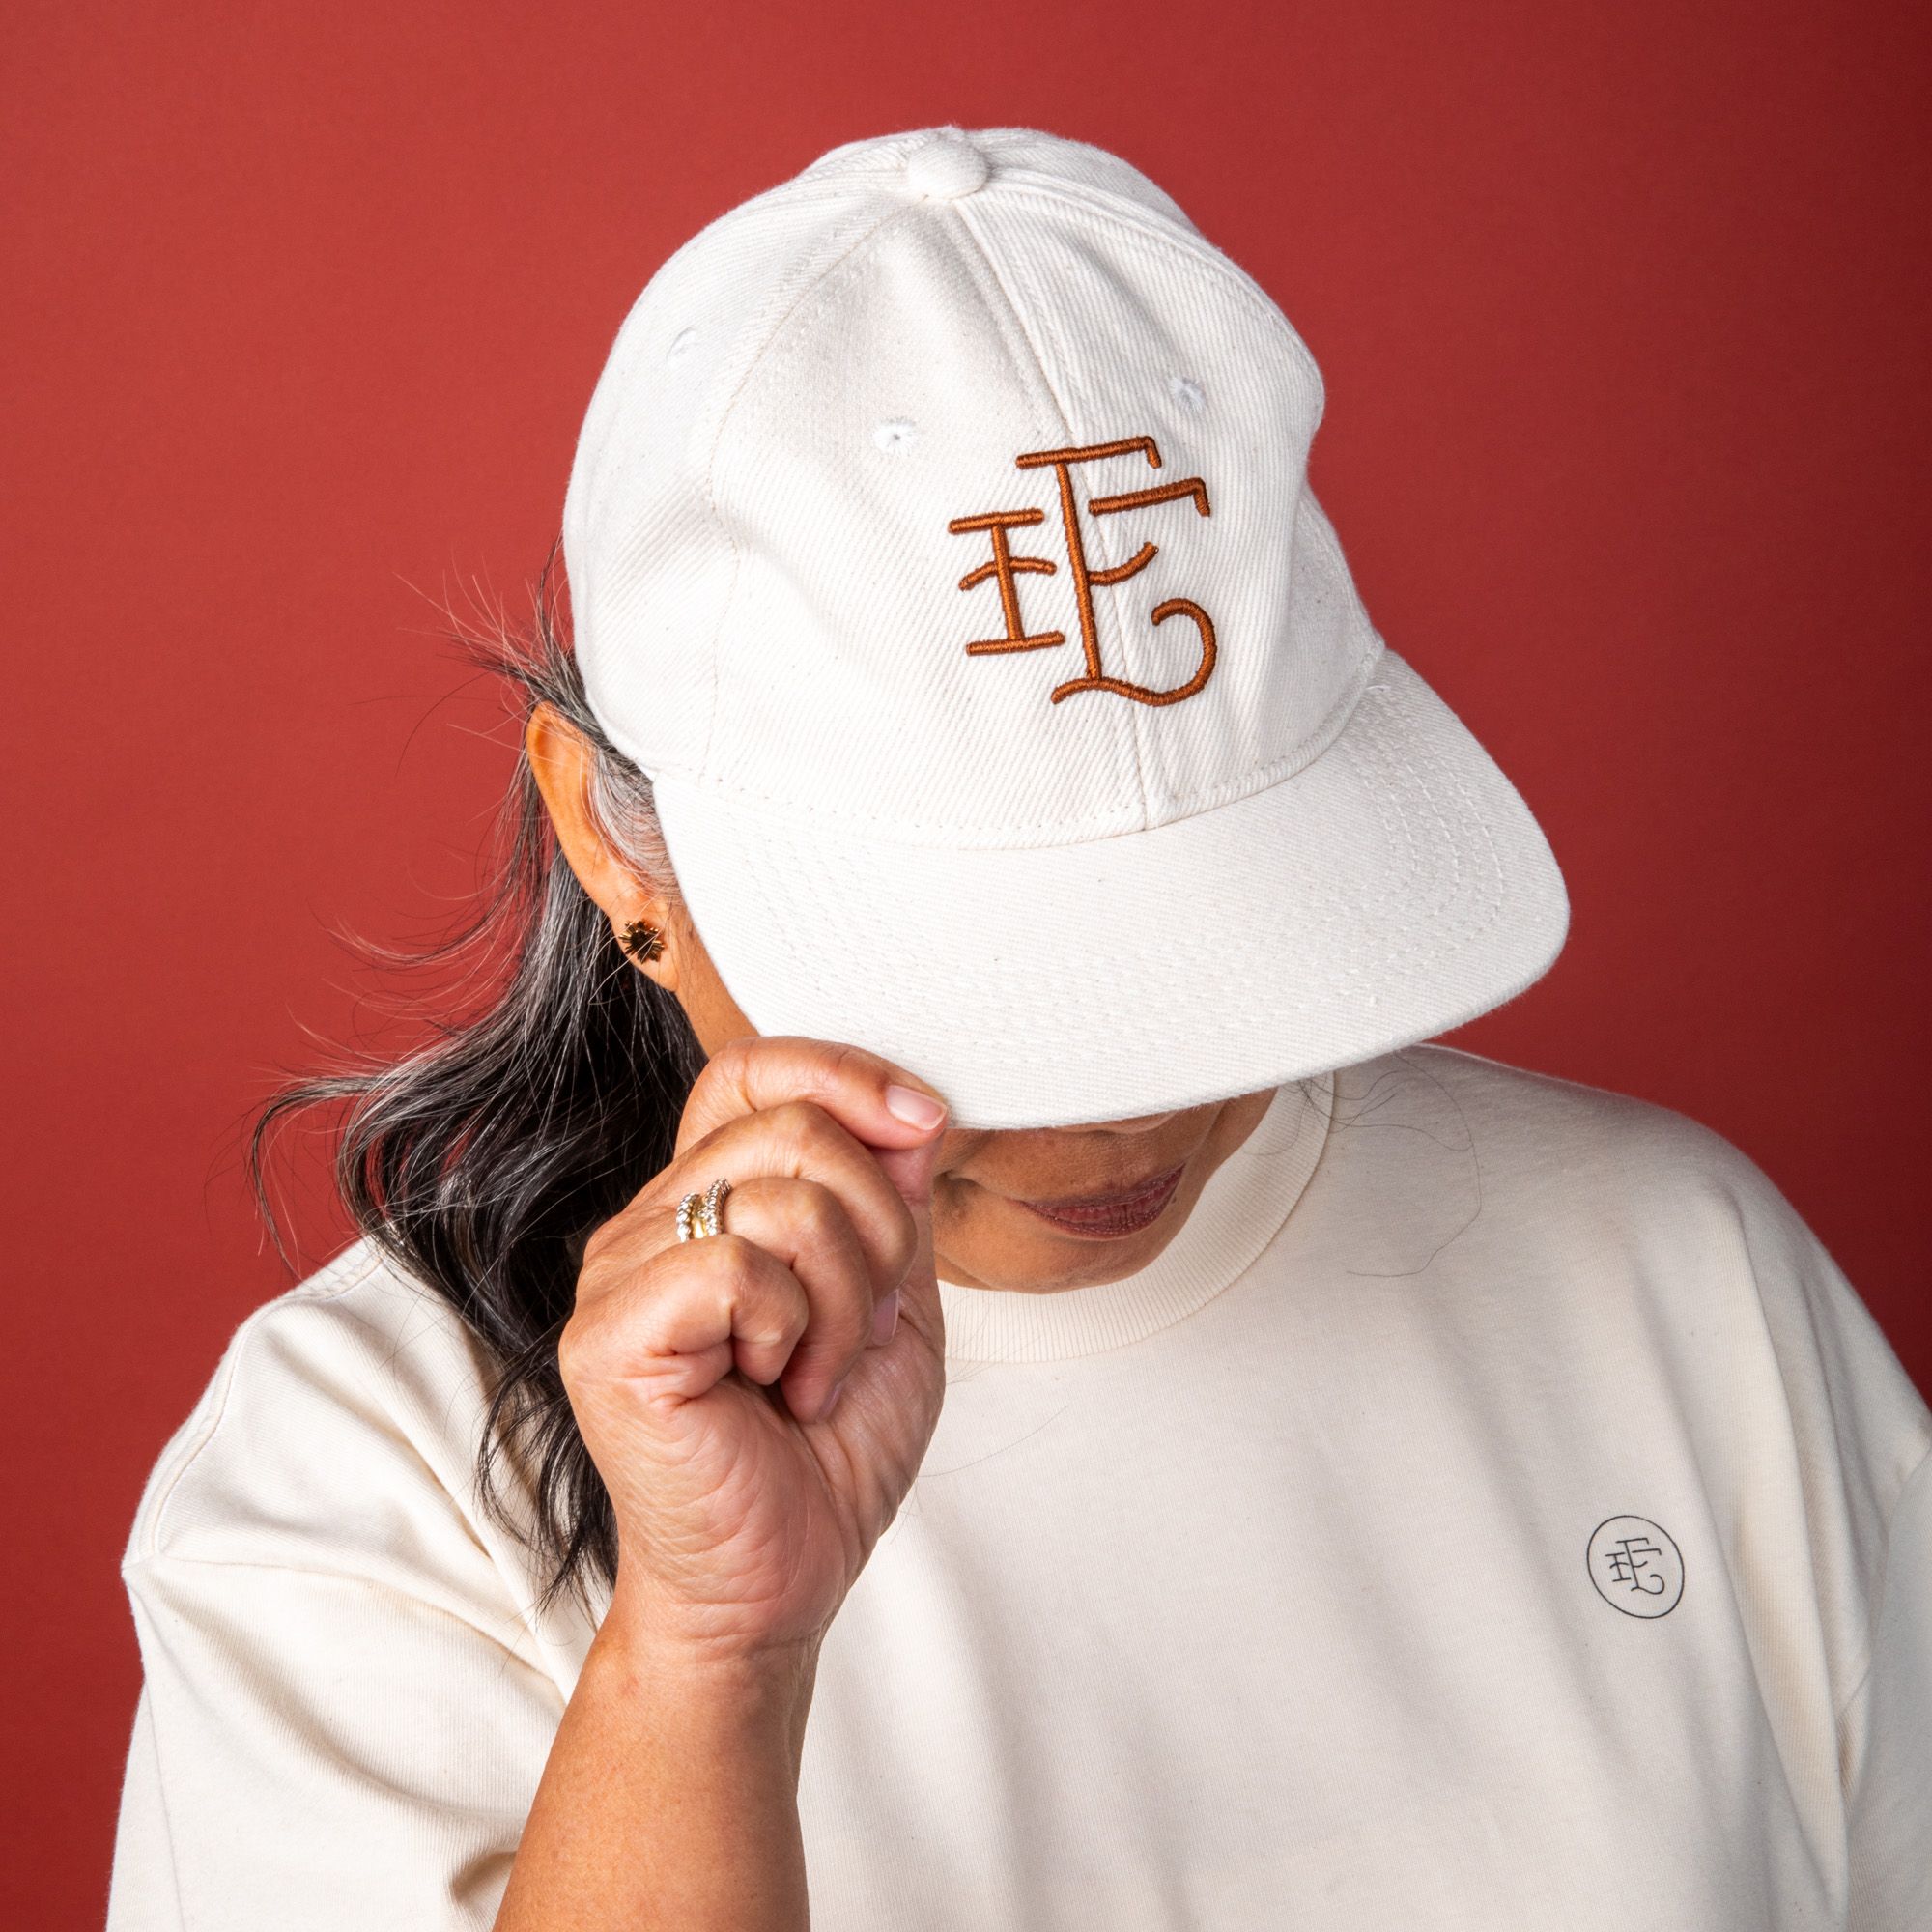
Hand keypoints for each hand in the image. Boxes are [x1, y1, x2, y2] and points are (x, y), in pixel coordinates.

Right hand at [559, 1036, 949, 1663]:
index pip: (750, 1071)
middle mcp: (652, 1221)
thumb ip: (896, 1201)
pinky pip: (741, 1265)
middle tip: (861, 1326)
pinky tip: (775, 1389)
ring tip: (814, 1374)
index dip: (841, 1072)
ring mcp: (619, 1273)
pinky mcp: (610, 1334)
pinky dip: (794, 1332)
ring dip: (846, 1301)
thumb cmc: (827, 1455)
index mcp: (707, 1201)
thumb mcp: (896, 1303)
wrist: (779, 1587)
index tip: (921, 1125)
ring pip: (784, 1197)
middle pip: (796, 1128)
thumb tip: (910, 1113)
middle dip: (879, 1231)